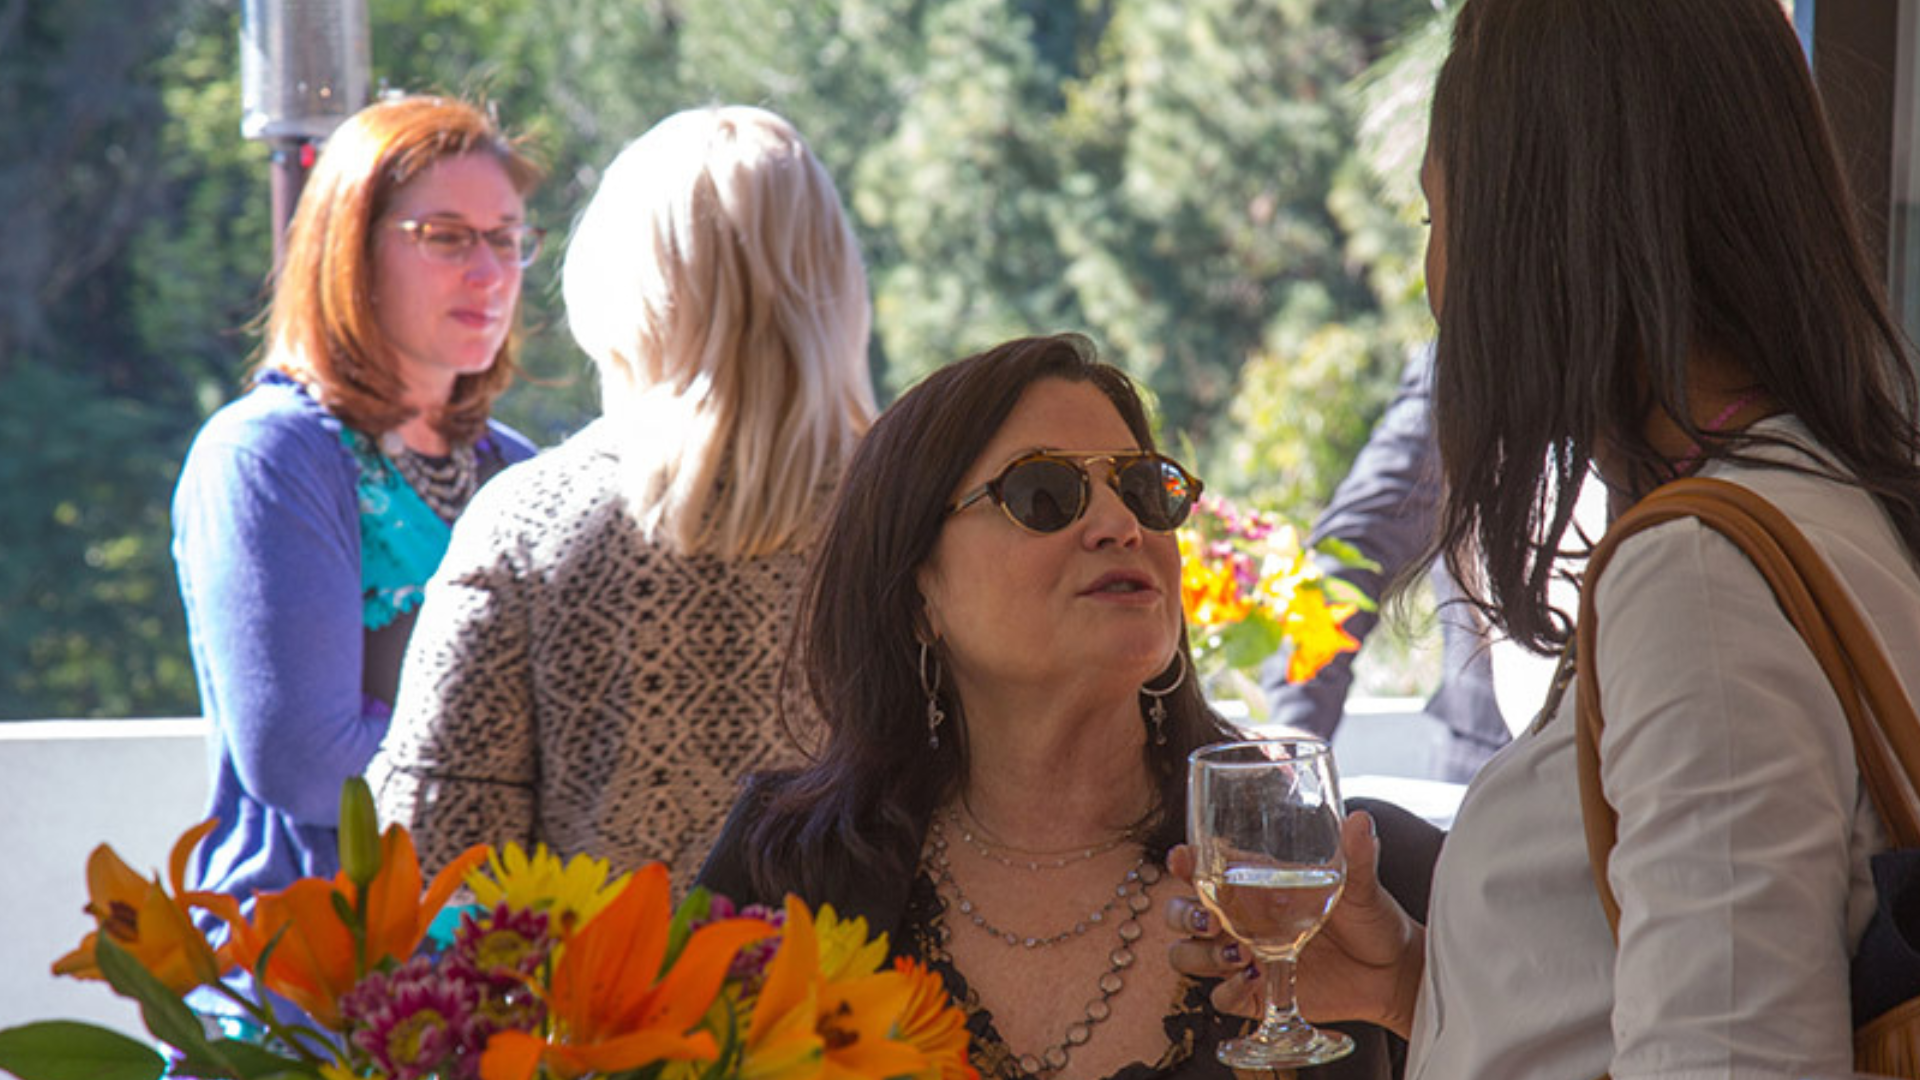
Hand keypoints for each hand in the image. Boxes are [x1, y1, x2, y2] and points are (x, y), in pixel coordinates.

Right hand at [1164, 810, 1425, 1036]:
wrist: (1391, 972)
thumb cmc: (1370, 918)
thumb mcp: (1363, 885)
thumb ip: (1356, 855)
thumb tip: (1359, 819)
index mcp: (1253, 884)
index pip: (1202, 868)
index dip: (1183, 863)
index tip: (1182, 858)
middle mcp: (1239, 919)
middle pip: (1179, 913)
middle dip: (1182, 914)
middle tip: (1209, 920)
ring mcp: (1242, 957)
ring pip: (1187, 954)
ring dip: (1200, 954)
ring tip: (1239, 954)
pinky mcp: (1253, 993)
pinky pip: (1219, 996)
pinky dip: (1226, 990)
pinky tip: (1251, 979)